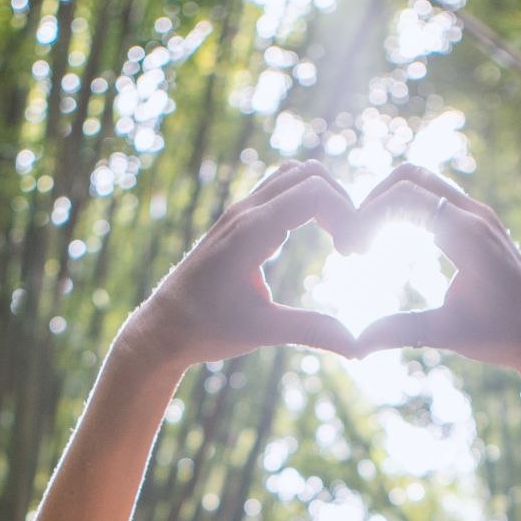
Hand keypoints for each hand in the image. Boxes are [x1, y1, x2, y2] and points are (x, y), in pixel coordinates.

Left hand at [125, 160, 358, 368]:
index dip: (346, 215)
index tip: (354, 255)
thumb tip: (358, 346)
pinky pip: (280, 191)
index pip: (314, 192)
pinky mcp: (239, 220)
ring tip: (339, 240)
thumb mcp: (261, 332)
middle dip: (342, 203)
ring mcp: (240, 212)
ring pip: (294, 175)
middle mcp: (245, 212)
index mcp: (251, 232)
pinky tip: (316, 239)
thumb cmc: (205, 329)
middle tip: (353, 247)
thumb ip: (310, 330)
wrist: (162, 327)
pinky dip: (308, 202)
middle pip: (309, 174)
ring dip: (325, 198)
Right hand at [351, 164, 520, 383]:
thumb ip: (402, 331)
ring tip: (366, 240)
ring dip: (388, 201)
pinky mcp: (478, 221)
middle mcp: (475, 214)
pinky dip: (406, 207)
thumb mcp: (449, 335)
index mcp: (469, 236)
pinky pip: (435, 197)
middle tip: (352, 244)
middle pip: (411, 177)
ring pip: (423, 182)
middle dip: (372, 202)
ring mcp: (478, 214)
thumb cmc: (504, 334)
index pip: (405, 199)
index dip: (367, 217)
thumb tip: (355, 345)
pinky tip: (389, 239)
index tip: (350, 252)